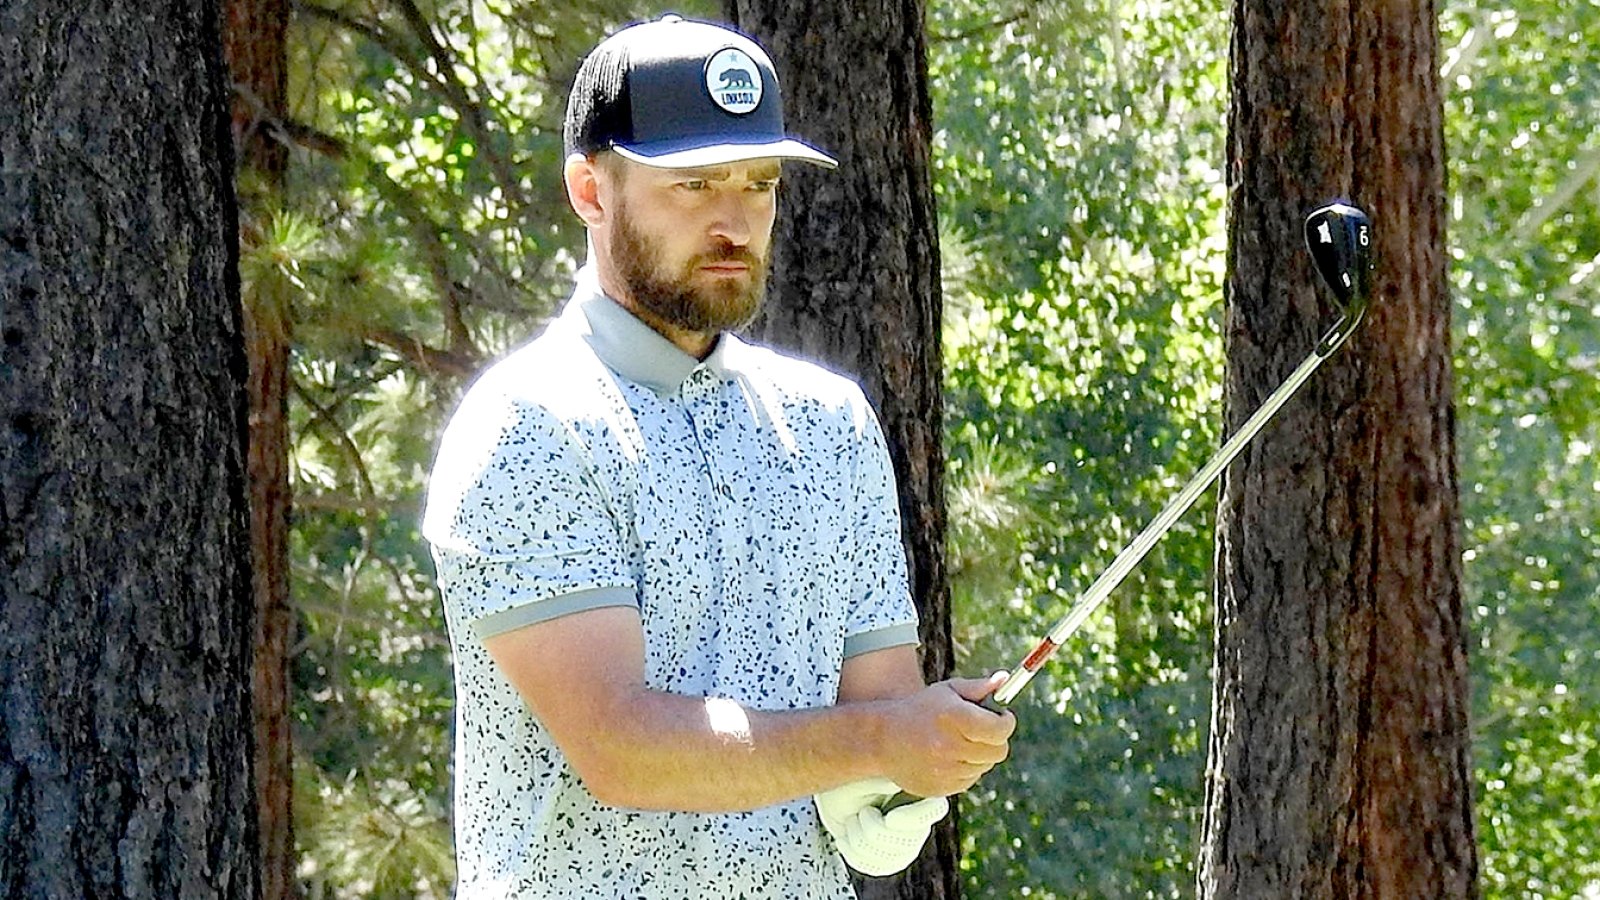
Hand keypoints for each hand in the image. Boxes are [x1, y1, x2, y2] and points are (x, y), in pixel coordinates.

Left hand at [814, 777, 948, 875]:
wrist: (833, 795)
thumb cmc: (850, 779)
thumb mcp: (864, 775)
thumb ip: (882, 781)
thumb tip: (897, 783)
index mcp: (919, 792)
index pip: (936, 809)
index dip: (915, 819)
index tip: (890, 818)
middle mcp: (919, 822)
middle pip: (908, 842)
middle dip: (874, 830)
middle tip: (862, 811)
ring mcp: (906, 844)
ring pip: (889, 858)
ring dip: (859, 840)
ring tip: (853, 821)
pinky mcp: (889, 860)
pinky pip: (875, 867)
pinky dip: (853, 853)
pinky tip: (846, 838)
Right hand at [876, 671, 1014, 798]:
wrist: (882, 739)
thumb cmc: (919, 710)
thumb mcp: (947, 691)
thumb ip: (978, 687)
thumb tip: (1004, 679)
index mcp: (955, 718)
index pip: (1000, 729)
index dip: (1006, 722)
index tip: (1003, 717)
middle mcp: (951, 746)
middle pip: (998, 751)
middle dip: (996, 739)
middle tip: (984, 730)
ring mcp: (946, 770)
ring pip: (984, 766)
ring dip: (979, 754)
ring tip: (959, 741)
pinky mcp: (942, 788)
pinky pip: (970, 779)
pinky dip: (966, 768)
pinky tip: (948, 756)